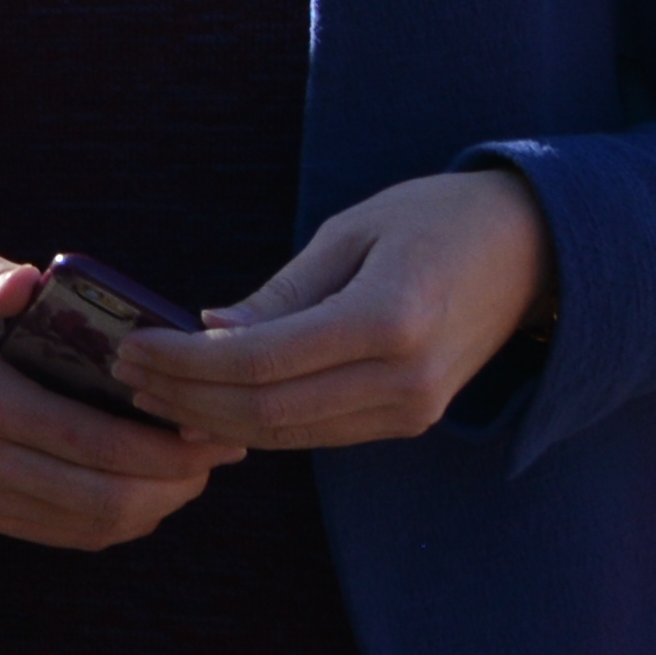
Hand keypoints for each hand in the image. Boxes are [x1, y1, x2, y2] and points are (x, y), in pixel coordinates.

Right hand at [0, 257, 237, 549]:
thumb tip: (29, 284)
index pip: (93, 444)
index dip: (164, 446)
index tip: (212, 426)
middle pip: (108, 499)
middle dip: (178, 480)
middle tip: (219, 449)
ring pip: (99, 525)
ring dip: (160, 502)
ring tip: (195, 466)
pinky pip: (77, 533)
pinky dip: (127, 516)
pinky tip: (152, 484)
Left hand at [117, 170, 550, 452]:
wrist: (531, 253)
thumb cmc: (434, 220)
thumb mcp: (351, 232)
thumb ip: (281, 293)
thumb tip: (208, 330)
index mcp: (390, 321)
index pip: (262, 363)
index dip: (187, 362)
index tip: (132, 345)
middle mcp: (405, 381)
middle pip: (268, 412)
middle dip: (185, 396)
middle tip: (124, 371)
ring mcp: (413, 412)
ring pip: (288, 434)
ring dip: (211, 418)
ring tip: (150, 389)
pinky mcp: (410, 422)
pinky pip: (316, 433)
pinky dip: (255, 424)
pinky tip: (208, 403)